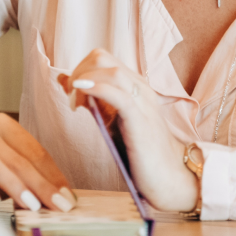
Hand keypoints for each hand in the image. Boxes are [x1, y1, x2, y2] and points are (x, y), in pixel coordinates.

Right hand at [0, 113, 76, 212]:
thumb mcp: (8, 170)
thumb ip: (30, 176)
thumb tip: (64, 197)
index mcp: (2, 124)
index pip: (33, 150)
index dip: (52, 174)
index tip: (67, 197)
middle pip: (16, 157)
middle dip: (40, 184)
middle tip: (56, 205)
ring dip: (14, 184)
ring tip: (31, 205)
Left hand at [58, 49, 197, 212]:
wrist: (170, 178)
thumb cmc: (141, 152)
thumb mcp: (112, 121)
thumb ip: (93, 100)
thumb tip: (65, 81)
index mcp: (134, 85)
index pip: (101, 59)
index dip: (80, 70)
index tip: (71, 94)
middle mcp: (140, 87)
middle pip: (102, 57)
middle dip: (78, 72)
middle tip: (71, 98)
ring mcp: (142, 101)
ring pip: (110, 70)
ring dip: (84, 81)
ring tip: (75, 103)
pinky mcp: (140, 120)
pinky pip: (118, 94)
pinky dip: (96, 88)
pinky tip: (82, 94)